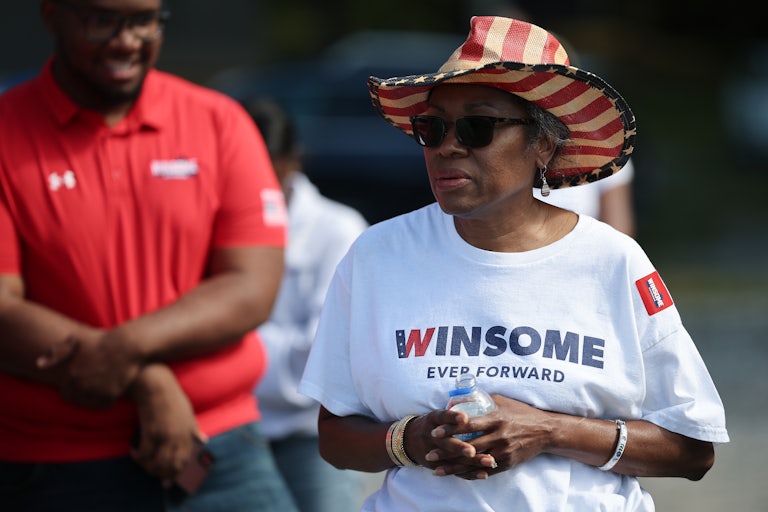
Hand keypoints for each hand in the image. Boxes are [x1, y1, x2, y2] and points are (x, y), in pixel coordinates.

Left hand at [37, 328, 141, 407]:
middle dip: (82, 396)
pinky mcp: (111, 395)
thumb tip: (39, 364)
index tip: (81, 383)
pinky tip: (110, 392)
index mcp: (71, 374)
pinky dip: (107, 401)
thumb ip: (57, 353)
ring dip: (93, 400)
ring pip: (90, 404)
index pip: (65, 393)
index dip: (72, 389)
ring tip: (101, 390)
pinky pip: (105, 405)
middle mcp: (81, 385)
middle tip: (93, 387)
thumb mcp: (77, 341)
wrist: (128, 345)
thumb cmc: (102, 340)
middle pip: (77, 401)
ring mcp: (96, 391)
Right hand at [130, 363, 202, 484]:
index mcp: (188, 433)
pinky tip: (134, 452)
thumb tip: (205, 440)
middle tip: (153, 474)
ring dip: (148, 468)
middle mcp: (178, 437)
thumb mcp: (189, 412)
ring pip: (156, 464)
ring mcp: (164, 435)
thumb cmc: (173, 397)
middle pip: (170, 466)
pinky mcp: (150, 431)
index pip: (184, 460)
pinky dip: (138, 457)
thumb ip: (195, 429)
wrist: (157, 385)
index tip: (168, 481)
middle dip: (161, 475)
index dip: (176, 473)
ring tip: (144, 464)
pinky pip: (143, 454)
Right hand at [403, 410, 497, 479]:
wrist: (408, 441)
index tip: (464, 417)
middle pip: (447, 443)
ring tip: (489, 461)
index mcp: (433, 419)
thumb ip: (453, 409)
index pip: (442, 417)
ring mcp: (434, 452)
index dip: (452, 417)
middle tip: (473, 450)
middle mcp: (432, 436)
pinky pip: (456, 471)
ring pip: (454, 459)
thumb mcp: (436, 414)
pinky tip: (484, 473)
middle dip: (461, 447)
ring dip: (472, 462)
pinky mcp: (440, 466)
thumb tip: (478, 398)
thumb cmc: (431, 424)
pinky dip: (470, 474)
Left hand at [414, 396, 551, 479]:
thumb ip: (482, 400)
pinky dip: (470, 474)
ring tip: (437, 470)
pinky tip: (457, 475)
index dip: (450, 429)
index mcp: (495, 419)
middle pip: (468, 447)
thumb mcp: (502, 401)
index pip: (468, 425)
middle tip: (429, 454)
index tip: (434, 432)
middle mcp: (498, 436)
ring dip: (454, 467)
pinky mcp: (507, 463)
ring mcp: (503, 452)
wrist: (545, 431)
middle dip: (446, 452)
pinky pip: (485, 471)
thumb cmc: (521, 412)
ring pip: (474, 462)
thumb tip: (462, 397)